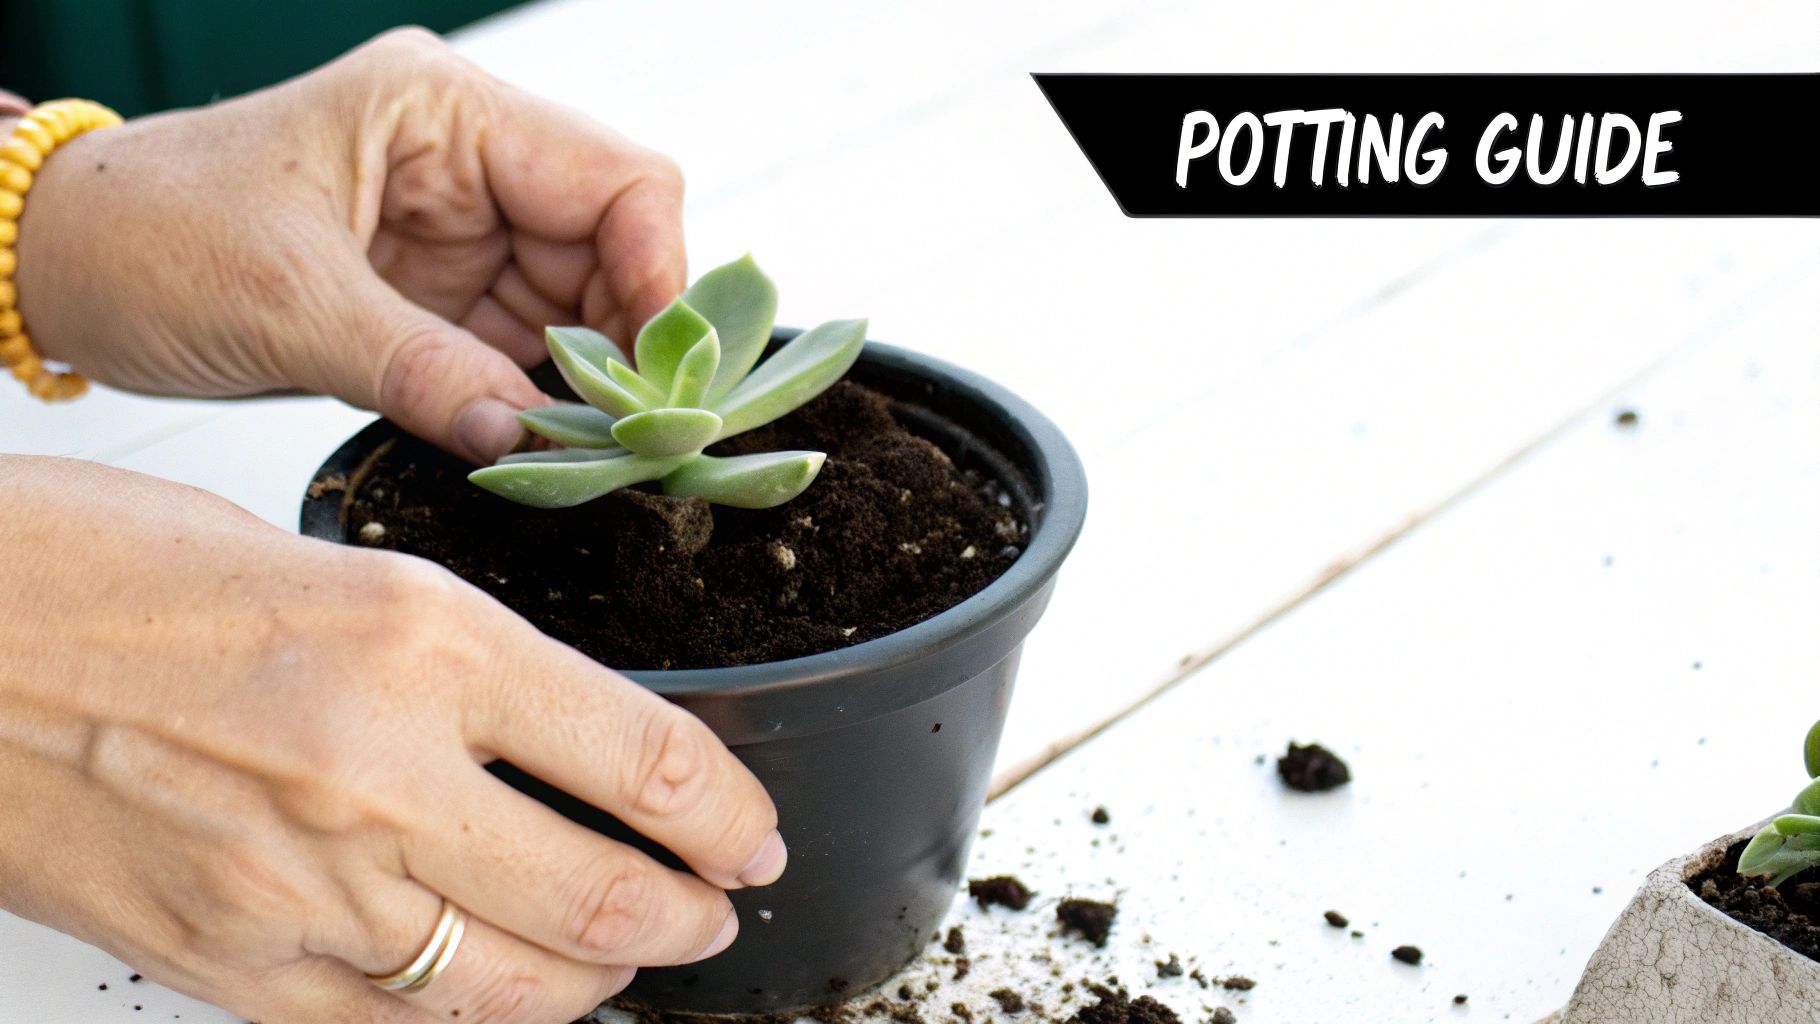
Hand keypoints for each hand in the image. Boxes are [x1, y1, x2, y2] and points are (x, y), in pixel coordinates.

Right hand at [0, 456, 783, 1022]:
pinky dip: (475, 1017)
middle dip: (690, 916)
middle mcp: (379, 775)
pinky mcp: (232, 968)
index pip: (645, 760)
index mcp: (421, 643)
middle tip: (713, 908)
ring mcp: (304, 892)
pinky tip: (496, 990)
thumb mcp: (331, 567)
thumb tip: (560, 734)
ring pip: (518, 990)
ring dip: (601, 982)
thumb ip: (455, 664)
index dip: (729, 814)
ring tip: (627, 957)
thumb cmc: (102, 573)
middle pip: (607, 897)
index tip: (750, 834)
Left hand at [11, 27, 685, 463]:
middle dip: (625, 342)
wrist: (65, 266)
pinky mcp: (441, 294)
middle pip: (614, 249)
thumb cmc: (149, 233)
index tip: (653, 372)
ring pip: (582, 307)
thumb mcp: (284, 302)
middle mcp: (470, 164)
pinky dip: (540, 399)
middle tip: (627, 433)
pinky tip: (542, 442)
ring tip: (586, 449)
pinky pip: (527, 349)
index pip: (616, 177)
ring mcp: (462, 232)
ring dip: (587, 381)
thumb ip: (418, 368)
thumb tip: (522, 439)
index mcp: (443, 112)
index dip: (656, 271)